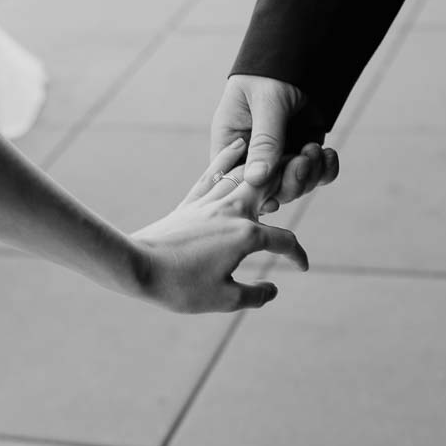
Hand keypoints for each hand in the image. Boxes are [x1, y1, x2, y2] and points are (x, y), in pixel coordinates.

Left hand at [129, 139, 308, 313]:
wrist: (136, 266)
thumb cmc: (180, 286)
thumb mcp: (224, 299)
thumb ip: (255, 295)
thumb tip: (273, 290)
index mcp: (246, 235)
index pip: (283, 241)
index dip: (297, 255)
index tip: (302, 267)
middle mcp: (231, 211)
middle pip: (269, 185)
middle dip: (291, 177)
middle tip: (309, 167)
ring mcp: (208, 204)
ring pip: (243, 175)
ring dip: (265, 164)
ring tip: (283, 153)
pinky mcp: (189, 204)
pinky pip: (212, 175)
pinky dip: (227, 159)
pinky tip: (238, 146)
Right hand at [210, 74, 337, 214]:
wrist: (304, 53)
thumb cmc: (273, 71)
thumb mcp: (267, 104)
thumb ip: (265, 141)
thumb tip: (256, 180)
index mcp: (231, 140)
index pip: (232, 179)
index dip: (250, 190)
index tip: (272, 187)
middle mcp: (253, 153)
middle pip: (266, 189)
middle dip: (288, 181)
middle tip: (302, 160)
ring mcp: (280, 154)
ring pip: (293, 186)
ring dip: (309, 174)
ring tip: (315, 149)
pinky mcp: (304, 151)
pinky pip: (315, 174)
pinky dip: (325, 169)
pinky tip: (328, 153)